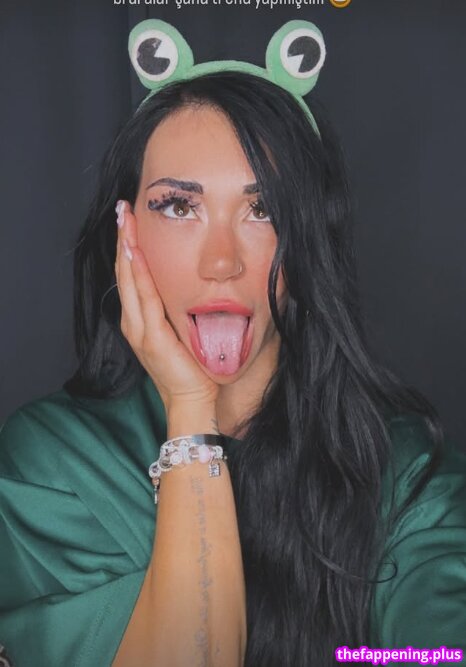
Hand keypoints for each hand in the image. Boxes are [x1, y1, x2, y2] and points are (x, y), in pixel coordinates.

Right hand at [114, 200, 218, 410]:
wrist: (192, 399)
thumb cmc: (191, 367)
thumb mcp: (181, 330)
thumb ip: (176, 308)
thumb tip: (189, 282)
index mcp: (139, 319)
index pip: (131, 275)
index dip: (128, 245)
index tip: (129, 218)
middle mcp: (133, 322)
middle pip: (124, 271)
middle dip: (123, 238)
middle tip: (123, 208)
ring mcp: (138, 329)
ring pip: (129, 280)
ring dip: (126, 247)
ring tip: (125, 220)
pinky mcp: (150, 337)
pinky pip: (143, 298)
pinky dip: (137, 273)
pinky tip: (135, 252)